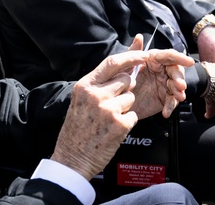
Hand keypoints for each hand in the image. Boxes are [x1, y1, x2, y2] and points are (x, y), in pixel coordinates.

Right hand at [50, 36, 191, 180]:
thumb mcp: (82, 100)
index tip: (142, 55)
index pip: (112, 62)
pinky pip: (133, 115)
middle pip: (126, 80)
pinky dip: (127, 122)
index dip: (130, 56)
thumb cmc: (78, 129)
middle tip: (113, 104)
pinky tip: (113, 130)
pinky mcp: (119, 124)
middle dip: (126, 89)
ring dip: (126, 107)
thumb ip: (100, 83)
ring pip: (131, 97)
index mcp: (85, 86)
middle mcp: (96, 95)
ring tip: (109, 119)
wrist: (72, 158)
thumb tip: (125, 66)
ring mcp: (108, 109)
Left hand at [126, 34, 193, 119]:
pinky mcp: (164, 98)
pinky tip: (166, 112)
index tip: (189, 62)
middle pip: (176, 71)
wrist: (117, 102)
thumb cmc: (121, 79)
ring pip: (176, 86)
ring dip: (179, 92)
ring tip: (178, 97)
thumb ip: (133, 52)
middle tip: (180, 85)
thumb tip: (139, 36)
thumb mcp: (125, 66)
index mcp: (154, 59)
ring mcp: (164, 84)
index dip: (180, 57)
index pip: (169, 55)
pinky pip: (170, 101)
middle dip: (180, 78)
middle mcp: (162, 70)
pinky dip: (170, 106)